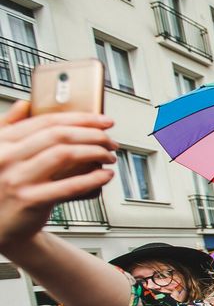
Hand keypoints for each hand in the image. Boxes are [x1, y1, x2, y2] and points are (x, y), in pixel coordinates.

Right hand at [0, 101, 116, 250]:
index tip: (103, 121)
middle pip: (58, 135)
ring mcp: (17, 179)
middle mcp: (6, 158)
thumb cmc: (2, 189)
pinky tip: (105, 176)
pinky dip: (92, 179)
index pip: (46, 121)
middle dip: (92, 134)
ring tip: (109, 156)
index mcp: (1, 142)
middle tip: (110, 139)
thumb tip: (25, 104)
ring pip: (64, 154)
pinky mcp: (30, 201)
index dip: (80, 118)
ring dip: (95, 152)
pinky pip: (68, 186)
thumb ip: (8, 128)